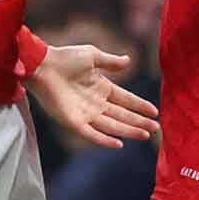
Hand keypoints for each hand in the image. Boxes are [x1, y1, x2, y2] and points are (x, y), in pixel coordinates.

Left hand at [26, 45, 158, 148]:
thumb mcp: (92, 56)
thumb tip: (129, 61)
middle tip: (156, 128)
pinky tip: (119, 143)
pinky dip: (105, 139)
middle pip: (122, 115)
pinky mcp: (73, 122)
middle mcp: (96, 103)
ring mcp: (85, 114)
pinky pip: (92, 134)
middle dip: (139, 122)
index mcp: (101, 87)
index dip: (140, 105)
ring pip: (112, 125)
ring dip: (128, 131)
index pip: (125, 99)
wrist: (43, 65)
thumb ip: (111, 62)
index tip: (155, 111)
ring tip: (145, 135)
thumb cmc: (65, 58)